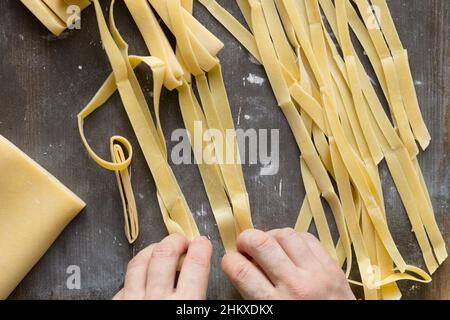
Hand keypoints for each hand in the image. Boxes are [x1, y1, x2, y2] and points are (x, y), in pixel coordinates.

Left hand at [113, 234, 211, 299]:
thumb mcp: (197, 317)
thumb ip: (199, 300)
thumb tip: (203, 281)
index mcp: (185, 304)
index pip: (195, 265)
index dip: (201, 248)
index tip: (202, 242)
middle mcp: (158, 299)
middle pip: (164, 255)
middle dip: (175, 241)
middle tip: (181, 242)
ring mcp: (133, 301)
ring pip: (139, 263)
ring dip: (152, 251)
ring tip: (160, 250)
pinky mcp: (118, 306)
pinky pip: (124, 283)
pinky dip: (135, 276)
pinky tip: (141, 277)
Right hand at [221, 228, 354, 299]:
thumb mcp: (271, 317)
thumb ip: (255, 295)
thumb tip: (242, 265)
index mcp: (274, 305)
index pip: (241, 271)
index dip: (229, 260)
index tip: (231, 261)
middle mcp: (294, 286)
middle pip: (261, 244)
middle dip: (245, 238)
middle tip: (244, 245)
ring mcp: (316, 273)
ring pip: (285, 234)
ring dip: (270, 235)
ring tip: (268, 245)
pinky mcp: (332, 266)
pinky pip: (308, 238)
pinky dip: (294, 238)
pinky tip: (290, 248)